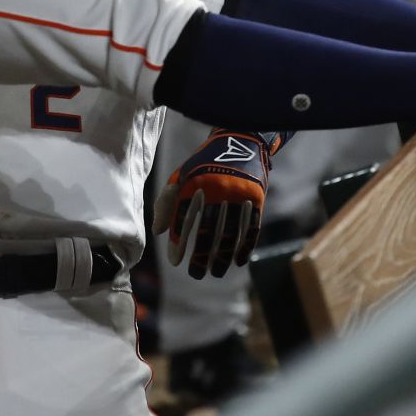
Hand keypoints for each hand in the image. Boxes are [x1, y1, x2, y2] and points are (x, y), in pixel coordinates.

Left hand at [151, 129, 271, 277]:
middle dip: (201, 256)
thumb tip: (159, 231)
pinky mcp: (256, 197)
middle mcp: (217, 189)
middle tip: (196, 275)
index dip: (178, 241)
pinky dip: (245, 246)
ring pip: (230, 232)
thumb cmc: (204, 162)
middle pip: (207, 230)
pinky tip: (238, 261)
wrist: (240, 140)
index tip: (175, 261)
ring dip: (223, 256)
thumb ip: (167, 200)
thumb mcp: (182, 174)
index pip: (183, 218)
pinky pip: (252, 227)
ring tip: (216, 272)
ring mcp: (239, 194)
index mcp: (195, 182)